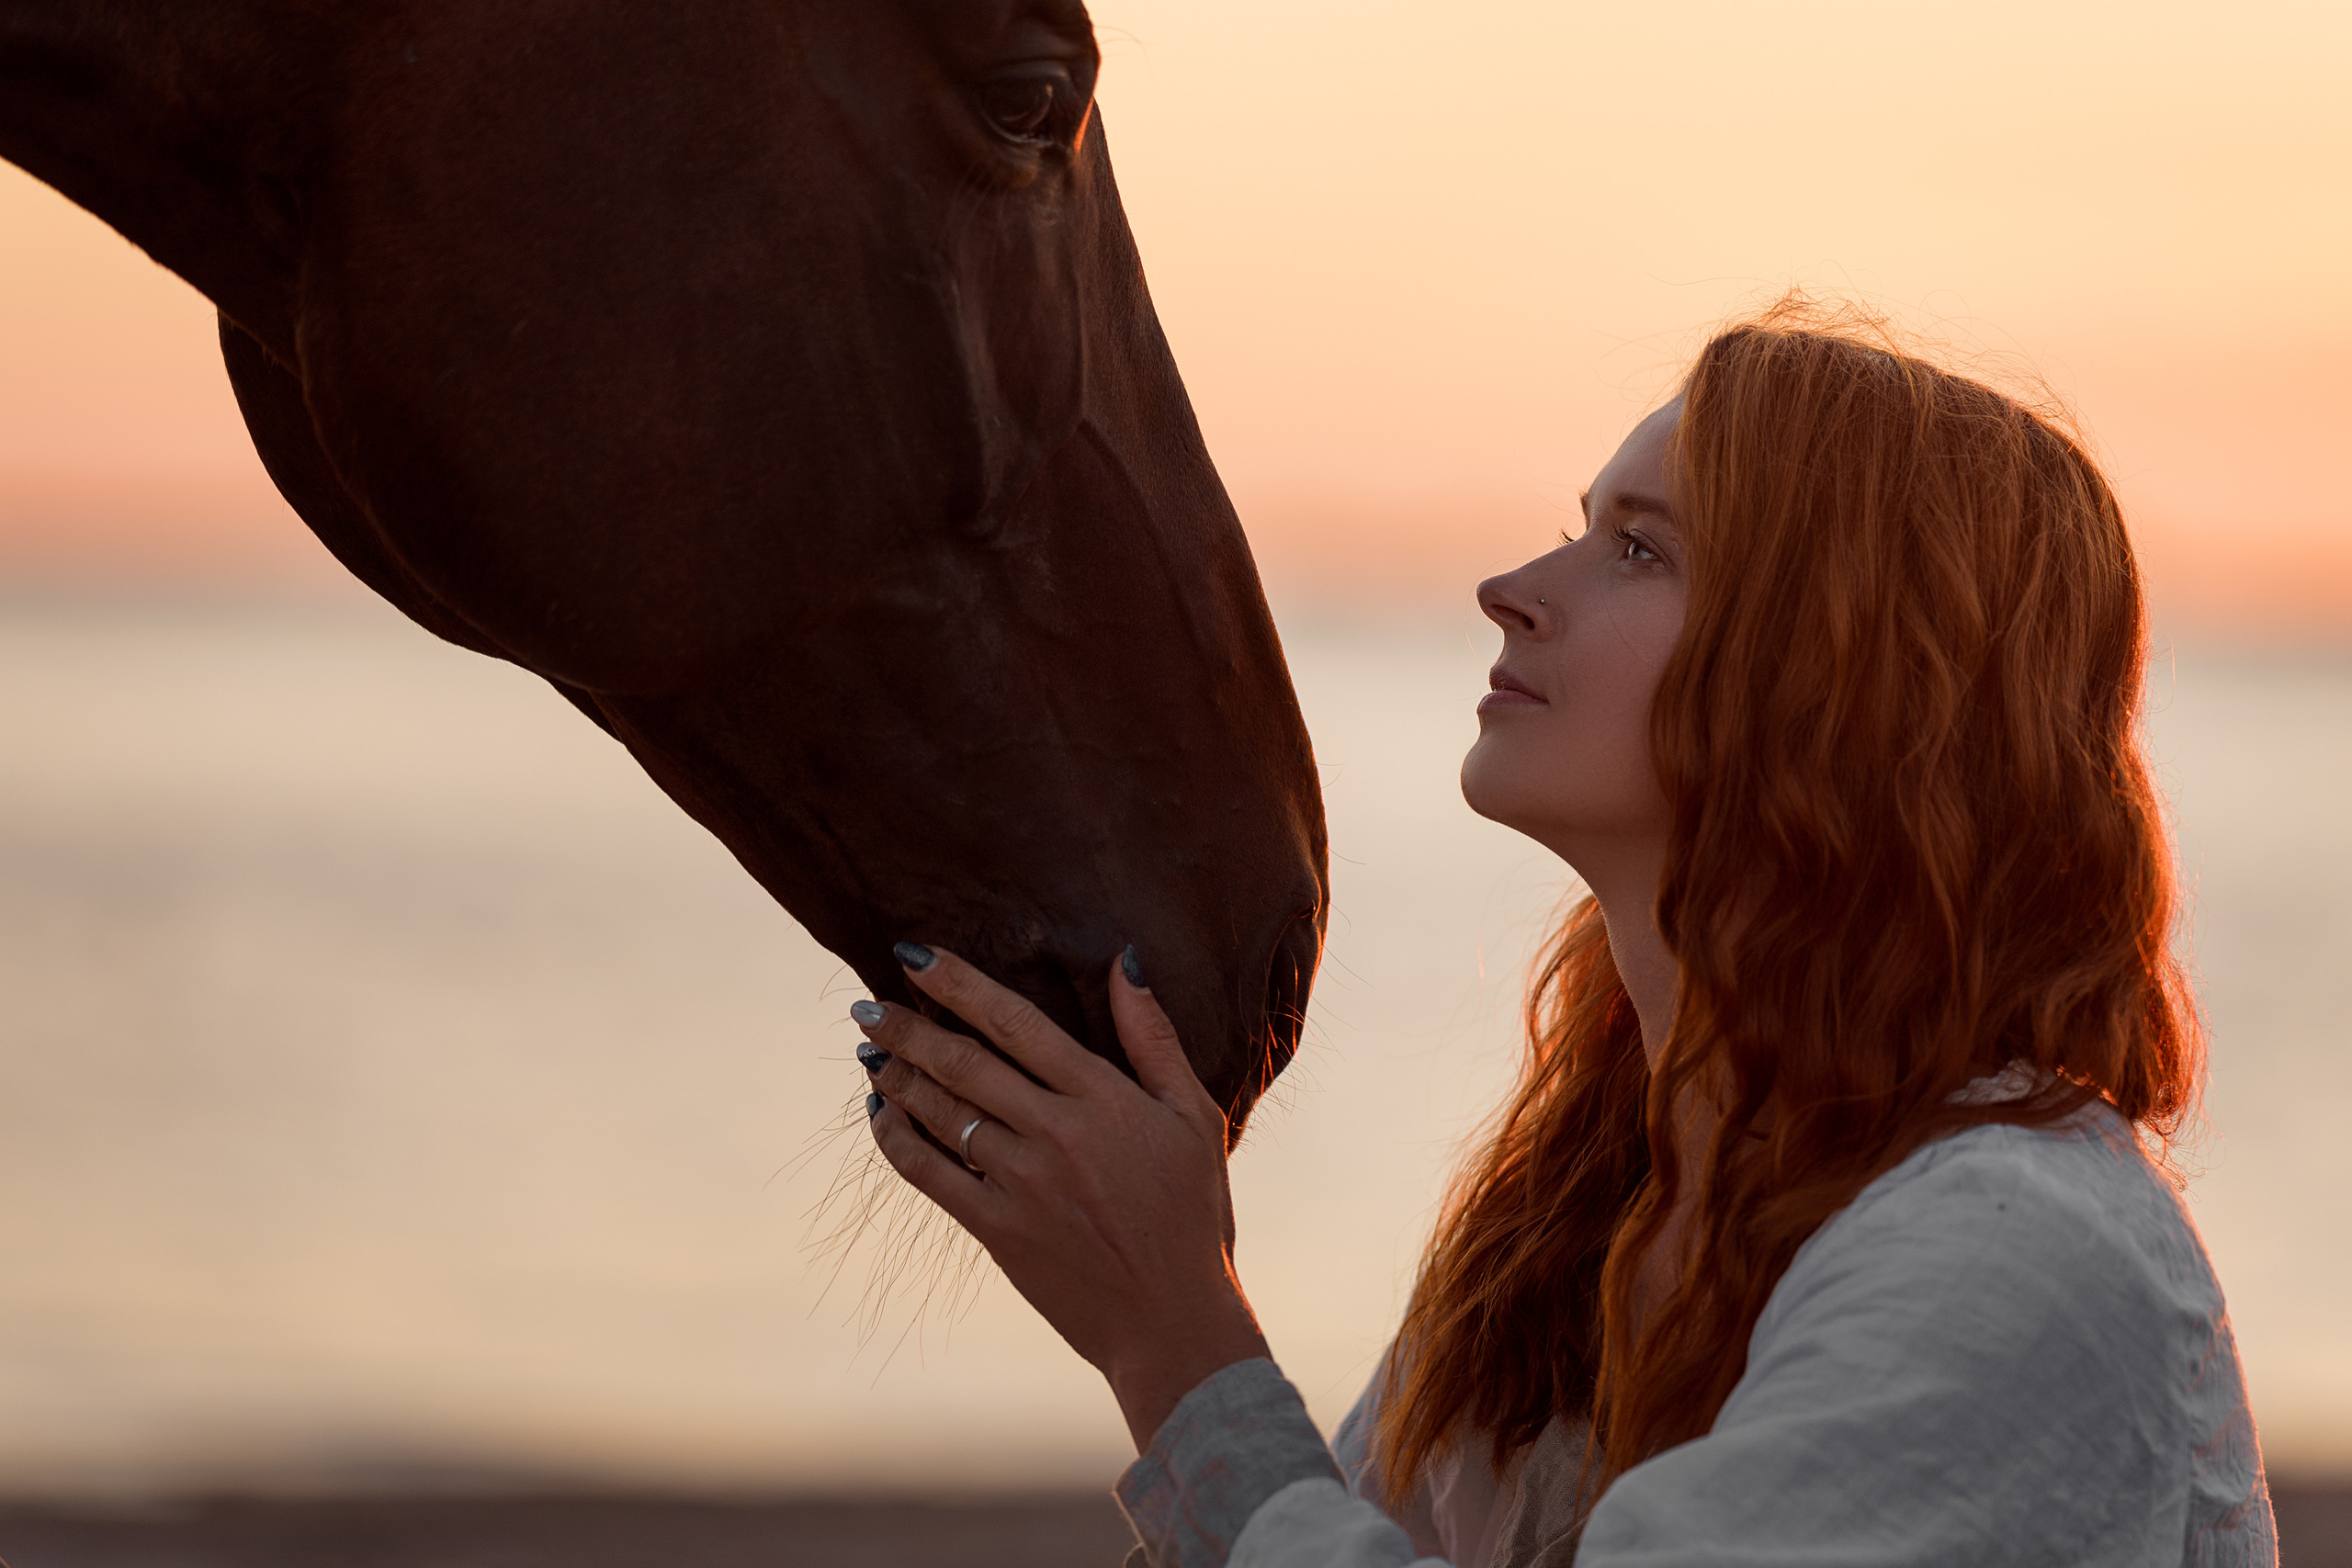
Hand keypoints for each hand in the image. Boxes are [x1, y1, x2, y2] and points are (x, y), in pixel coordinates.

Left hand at [854, 944, 1270, 1450]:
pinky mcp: (996, 1229)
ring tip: (871, 1054)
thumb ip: (1153, 1038)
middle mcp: (1054, 1133)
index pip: (1016, 1022)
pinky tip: (882, 1116)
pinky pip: (928, 1173)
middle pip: (962, 1062)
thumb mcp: (1193, 1116)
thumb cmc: (1192, 1215)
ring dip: (896, 1077)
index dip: (959, 984)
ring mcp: (1020, 1183)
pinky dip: (897, 1139)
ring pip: (940, 1112)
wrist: (1172, 1320)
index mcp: (1102, 1099)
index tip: (915, 957)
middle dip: (907, 1028)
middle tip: (866, 1007)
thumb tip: (1125, 961)